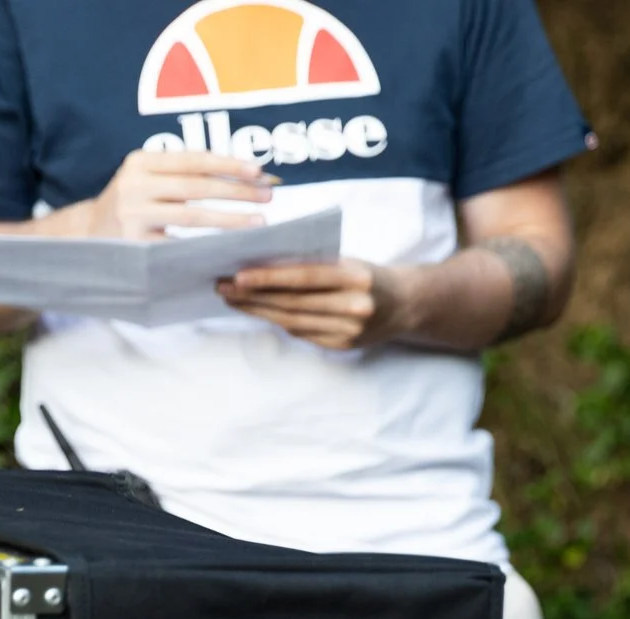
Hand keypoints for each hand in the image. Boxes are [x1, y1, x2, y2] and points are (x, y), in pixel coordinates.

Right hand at [45, 149, 274, 239]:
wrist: (88, 236)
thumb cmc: (133, 205)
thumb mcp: (148, 180)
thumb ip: (183, 175)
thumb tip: (243, 175)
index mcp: (141, 161)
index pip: (193, 159)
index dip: (229, 164)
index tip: (259, 169)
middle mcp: (134, 184)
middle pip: (197, 186)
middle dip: (237, 190)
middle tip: (268, 195)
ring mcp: (133, 215)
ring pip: (192, 215)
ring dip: (231, 219)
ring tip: (259, 222)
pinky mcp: (136, 245)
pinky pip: (180, 245)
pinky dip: (208, 247)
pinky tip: (231, 248)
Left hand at [219, 258, 411, 349]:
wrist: (406, 304)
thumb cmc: (366, 275)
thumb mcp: (346, 261)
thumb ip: (312, 265)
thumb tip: (262, 268)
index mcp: (355, 277)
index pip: (303, 277)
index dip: (268, 278)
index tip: (237, 276)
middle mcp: (354, 306)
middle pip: (293, 303)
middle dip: (254, 296)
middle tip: (223, 288)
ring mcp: (350, 331)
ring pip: (293, 322)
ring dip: (259, 311)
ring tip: (233, 300)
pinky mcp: (344, 346)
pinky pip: (303, 334)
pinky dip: (279, 322)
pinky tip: (259, 312)